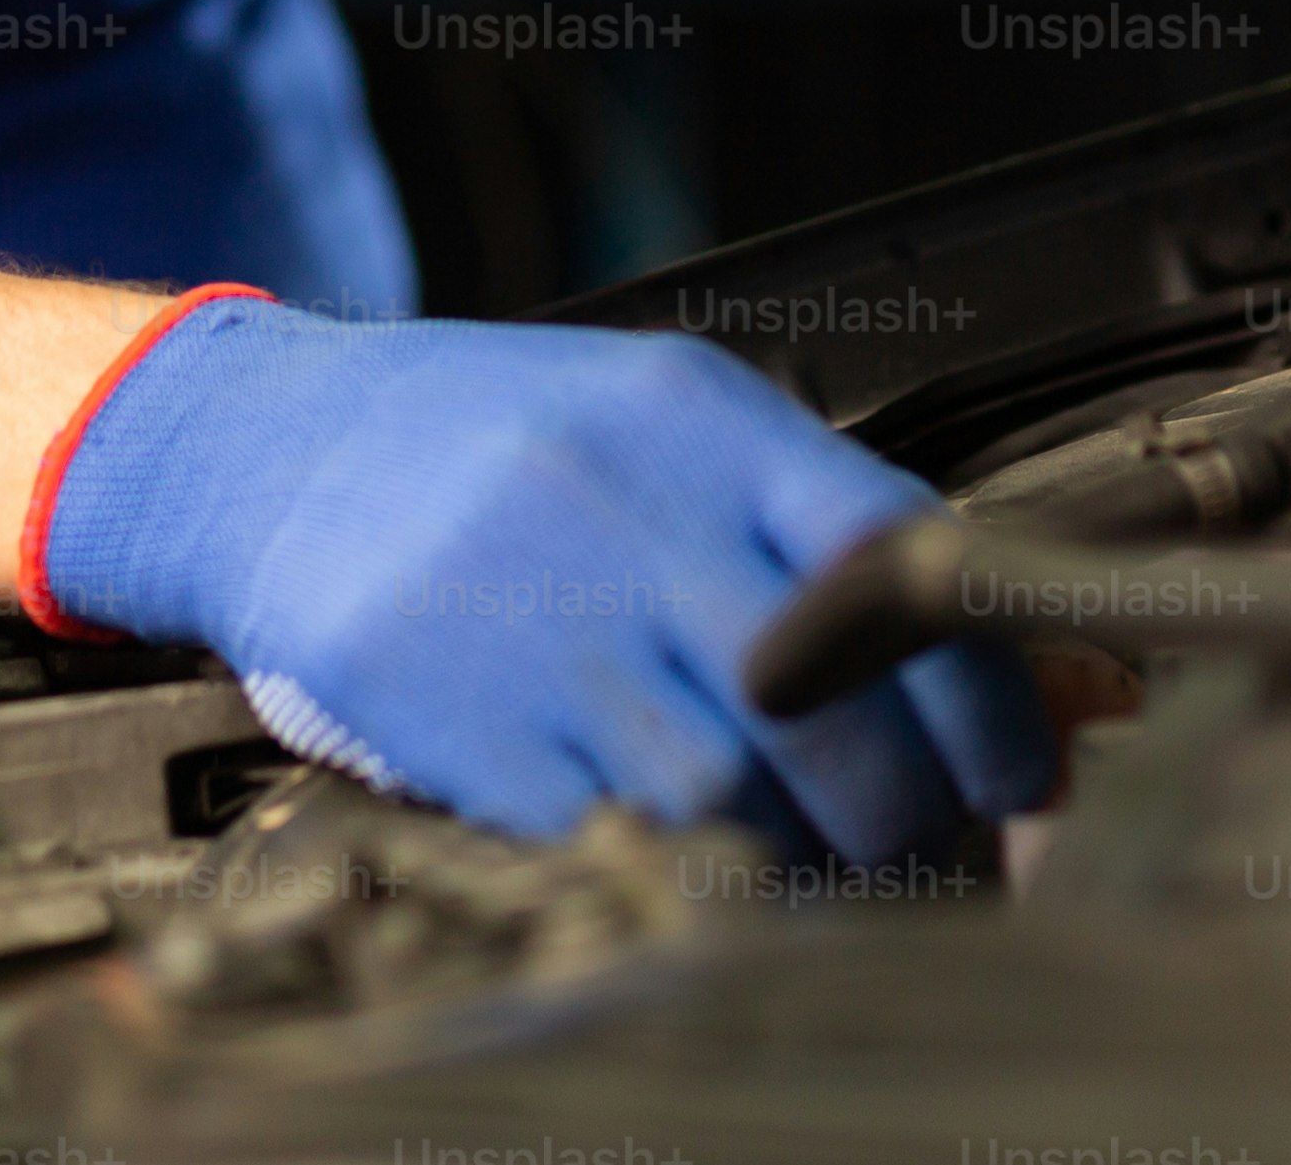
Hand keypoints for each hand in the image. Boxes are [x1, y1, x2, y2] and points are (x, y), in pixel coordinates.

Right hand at [27, 292, 1057, 862]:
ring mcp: (532, 614)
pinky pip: (608, 834)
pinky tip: (701, 870)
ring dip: (803, 857)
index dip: (984, 688)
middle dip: (907, 805)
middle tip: (931, 846)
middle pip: (826, 700)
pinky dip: (678, 872)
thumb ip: (815, 530)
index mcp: (698, 419)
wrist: (269, 449)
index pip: (895, 556)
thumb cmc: (498, 448)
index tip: (1021, 769)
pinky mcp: (451, 716)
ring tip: (826, 871)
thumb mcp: (661, 427)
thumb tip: (1016, 664)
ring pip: (728, 785)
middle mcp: (623, 506)